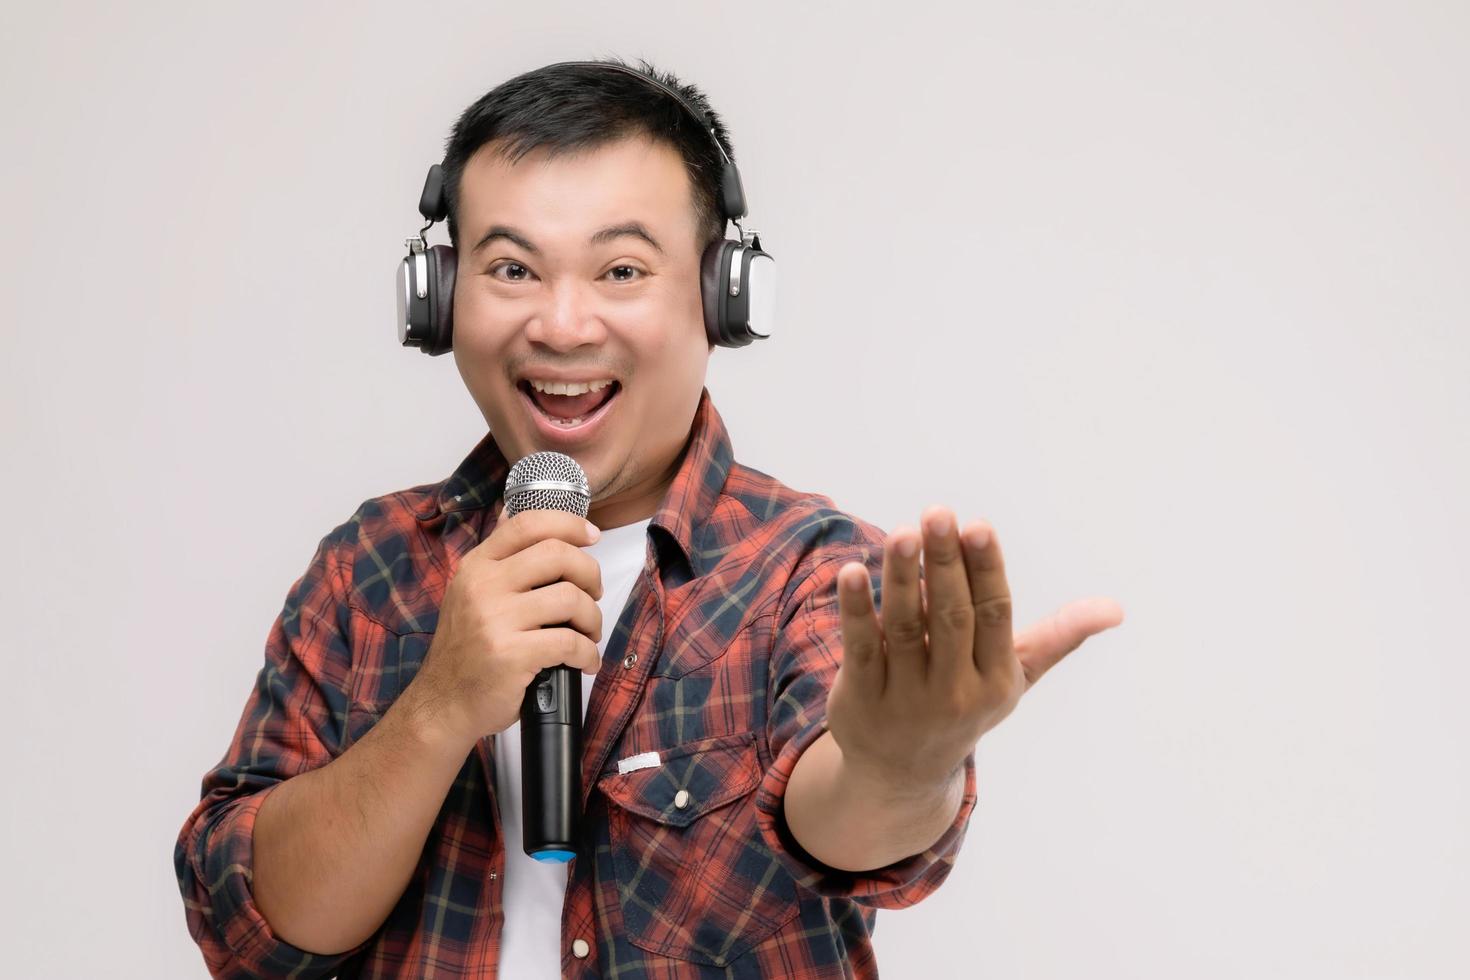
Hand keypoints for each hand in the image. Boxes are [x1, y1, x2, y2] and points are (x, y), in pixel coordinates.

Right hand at [402, 510, 604, 748]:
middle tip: (594, 594)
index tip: (592, 536)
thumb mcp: (470, 594)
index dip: (569, 524)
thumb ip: (499, 561)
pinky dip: (588, 653)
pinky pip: (570, 642)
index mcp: (476, 566)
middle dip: (590, 573)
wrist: (443, 705)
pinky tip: (584, 662)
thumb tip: (524, 517)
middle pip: (557, 554)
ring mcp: (495, 620)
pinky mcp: (511, 654)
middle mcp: (483, 586)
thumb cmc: (467, 651)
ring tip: (588, 633)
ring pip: (570, 598)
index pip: (528, 524)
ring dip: (592, 617)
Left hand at [826, 505, 1124, 795]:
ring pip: (904, 627)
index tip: (977, 525)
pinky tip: (852, 572)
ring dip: (901, 577)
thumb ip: (1058, 637)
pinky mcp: (861, 699)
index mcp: (995, 679)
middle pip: (951, 616)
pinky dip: (855, 611)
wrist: (903, 775)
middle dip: (945, 562)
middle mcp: (954, 691)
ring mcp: (906, 697)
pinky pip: (861, 648)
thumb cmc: (966, 704)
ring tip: (902, 533)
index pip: (993, 615)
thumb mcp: (1013, 677)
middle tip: (938, 512)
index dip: (985, 569)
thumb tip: (1116, 609)